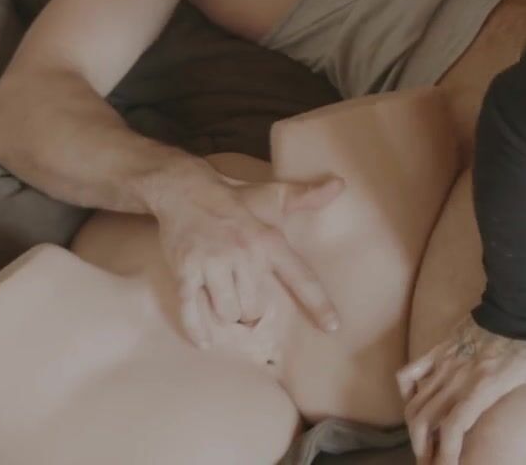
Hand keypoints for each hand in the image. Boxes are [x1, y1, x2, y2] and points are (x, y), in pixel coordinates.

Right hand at [149, 169, 345, 346]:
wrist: (185, 190)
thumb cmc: (236, 199)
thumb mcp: (274, 194)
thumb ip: (307, 196)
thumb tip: (340, 184)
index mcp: (269, 241)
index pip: (301, 277)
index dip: (318, 304)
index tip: (332, 326)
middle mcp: (244, 253)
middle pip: (255, 307)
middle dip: (250, 309)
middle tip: (241, 294)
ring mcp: (213, 263)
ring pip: (228, 312)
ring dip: (226, 314)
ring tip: (222, 296)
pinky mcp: (186, 271)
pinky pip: (192, 310)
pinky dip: (197, 329)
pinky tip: (204, 342)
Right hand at [397, 315, 525, 464]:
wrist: (515, 305)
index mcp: (484, 387)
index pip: (454, 425)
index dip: (446, 451)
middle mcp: (458, 378)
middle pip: (426, 420)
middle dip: (423, 448)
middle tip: (430, 462)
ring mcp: (444, 364)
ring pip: (414, 402)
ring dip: (413, 429)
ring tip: (421, 446)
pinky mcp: (437, 351)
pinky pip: (409, 374)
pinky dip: (405, 393)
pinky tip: (413, 406)